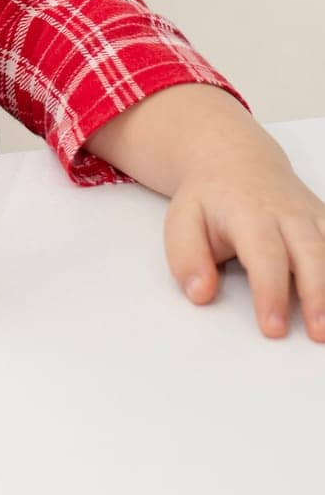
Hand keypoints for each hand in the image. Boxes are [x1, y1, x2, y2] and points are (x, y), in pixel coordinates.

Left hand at [164, 135, 324, 340]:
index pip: (263, 255)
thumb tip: (200, 293)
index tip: (272, 328)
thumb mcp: (182, 221)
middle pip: (310, 253)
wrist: (234, 159)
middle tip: (317, 334)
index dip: (270, 292)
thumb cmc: (210, 199)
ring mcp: (312, 216)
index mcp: (248, 213)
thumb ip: (187, 258)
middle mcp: (287, 213)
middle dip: (317, 296)